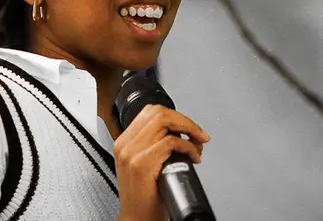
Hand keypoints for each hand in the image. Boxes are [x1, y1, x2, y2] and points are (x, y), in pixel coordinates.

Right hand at [113, 104, 208, 220]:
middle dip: (184, 120)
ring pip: (164, 122)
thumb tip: (182, 134)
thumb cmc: (145, 197)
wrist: (137, 219)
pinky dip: (188, 147)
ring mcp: (132, 153)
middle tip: (198, 134)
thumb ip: (154, 146)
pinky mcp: (142, 164)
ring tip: (197, 145)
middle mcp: (125, 144)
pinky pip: (170, 142)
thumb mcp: (144, 165)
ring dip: (189, 130)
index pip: (150, 112)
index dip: (175, 116)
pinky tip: (193, 157)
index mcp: (124, 142)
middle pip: (158, 112)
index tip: (188, 128)